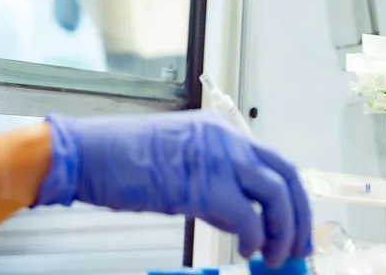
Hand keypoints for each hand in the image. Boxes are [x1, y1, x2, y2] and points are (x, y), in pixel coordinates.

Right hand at [33, 111, 311, 265]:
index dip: (290, 198)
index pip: (273, 162)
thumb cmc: (119, 162)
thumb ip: (213, 182)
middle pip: (286, 175)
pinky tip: (247, 252)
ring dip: (284, 231)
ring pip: (277, 195)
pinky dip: (255, 239)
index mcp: (217, 129)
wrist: (85, 154)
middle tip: (299, 248)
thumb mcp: (176, 164)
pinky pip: (249, 218)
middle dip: (300, 216)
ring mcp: (216, 158)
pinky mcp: (204, 184)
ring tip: (275, 257)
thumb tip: (243, 219)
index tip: (293, 226)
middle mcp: (224, 138)